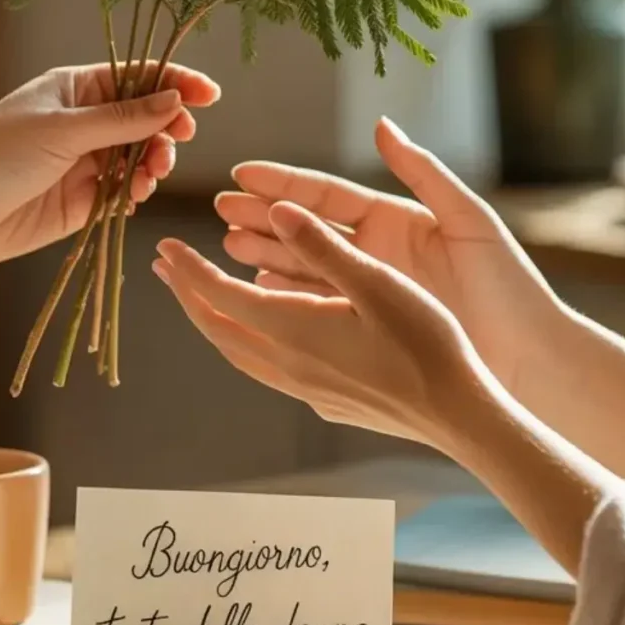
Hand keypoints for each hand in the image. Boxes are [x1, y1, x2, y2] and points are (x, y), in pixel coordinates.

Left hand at [0, 63, 219, 274]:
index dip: (175, 83)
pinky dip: (136, 193)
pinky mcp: (81, 202)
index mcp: (74, 90)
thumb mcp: (61, 130)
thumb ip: (122, 119)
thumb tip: (175, 99)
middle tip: (177, 141)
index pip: (137, 77)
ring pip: (139, 157)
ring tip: (152, 174)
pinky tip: (134, 197)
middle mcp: (83, 123)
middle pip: (146, 118)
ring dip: (154, 162)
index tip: (210, 95)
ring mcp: (83, 163)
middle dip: (167, 128)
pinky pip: (124, 193)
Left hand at [156, 200, 615, 576]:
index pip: (220, 296)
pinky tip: (261, 335)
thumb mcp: (376, 282)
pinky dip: (246, 341)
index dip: (188, 270)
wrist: (460, 415)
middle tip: (165, 267)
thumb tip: (277, 210)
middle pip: (218, 328)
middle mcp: (288, 365)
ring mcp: (306, 389)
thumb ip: (322, 246)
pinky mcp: (326, 401)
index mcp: (293, 329)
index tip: (164, 245)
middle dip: (188, 295)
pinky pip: (265, 368)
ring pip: (239, 353)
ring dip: (213, 321)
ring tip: (200, 298)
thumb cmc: (427, 342)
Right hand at [215, 117, 564, 393]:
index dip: (284, 184)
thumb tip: (381, 125)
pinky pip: (318, 311)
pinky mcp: (371, 328)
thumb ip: (423, 170)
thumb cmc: (510, 285)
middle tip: (220, 210)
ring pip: (304, 269)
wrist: (533, 359)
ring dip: (265, 257)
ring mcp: (371, 291)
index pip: (327, 195)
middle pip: (306, 229)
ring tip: (228, 247)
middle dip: (262, 218)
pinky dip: (286, 302)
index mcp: (396, 220)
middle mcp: (377, 253)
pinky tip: (256, 295)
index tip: (243, 173)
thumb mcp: (468, 219)